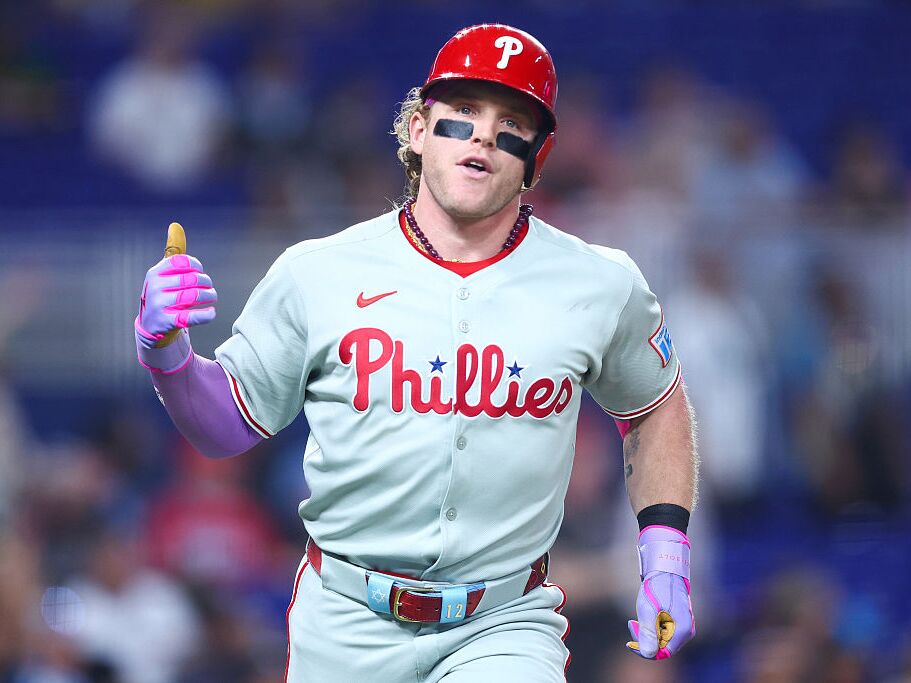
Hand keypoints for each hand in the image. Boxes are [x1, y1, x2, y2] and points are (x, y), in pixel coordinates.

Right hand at [135, 222, 216, 349]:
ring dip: (209, 296)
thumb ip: (174, 252)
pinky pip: (190, 317)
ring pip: (193, 296)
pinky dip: (205, 315)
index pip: (183, 262)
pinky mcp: (166, 322)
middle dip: (206, 283)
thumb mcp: (165, 273)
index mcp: (156, 271)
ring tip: (212, 297)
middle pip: (191, 279)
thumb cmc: (163, 294)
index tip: (200, 271)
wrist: (151, 325)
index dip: (197, 266)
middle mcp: (155, 286)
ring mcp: (159, 304)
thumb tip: (175, 225)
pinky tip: (211, 313)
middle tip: (210, 288)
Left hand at [626, 525, 694, 659]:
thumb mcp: (648, 609)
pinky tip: (643, 614)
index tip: (630, 641)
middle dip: (645, 639)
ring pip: (662, 638)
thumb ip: (648, 632)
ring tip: (635, 619)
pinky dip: (651, 626)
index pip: (663, 652)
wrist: (665, 565)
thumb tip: (648, 654)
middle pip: (663, 646)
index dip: (645, 650)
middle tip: (631, 624)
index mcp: (682, 631)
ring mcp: (683, 625)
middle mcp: (686, 631)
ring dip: (647, 632)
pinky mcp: (677, 619)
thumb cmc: (657, 586)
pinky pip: (663, 630)